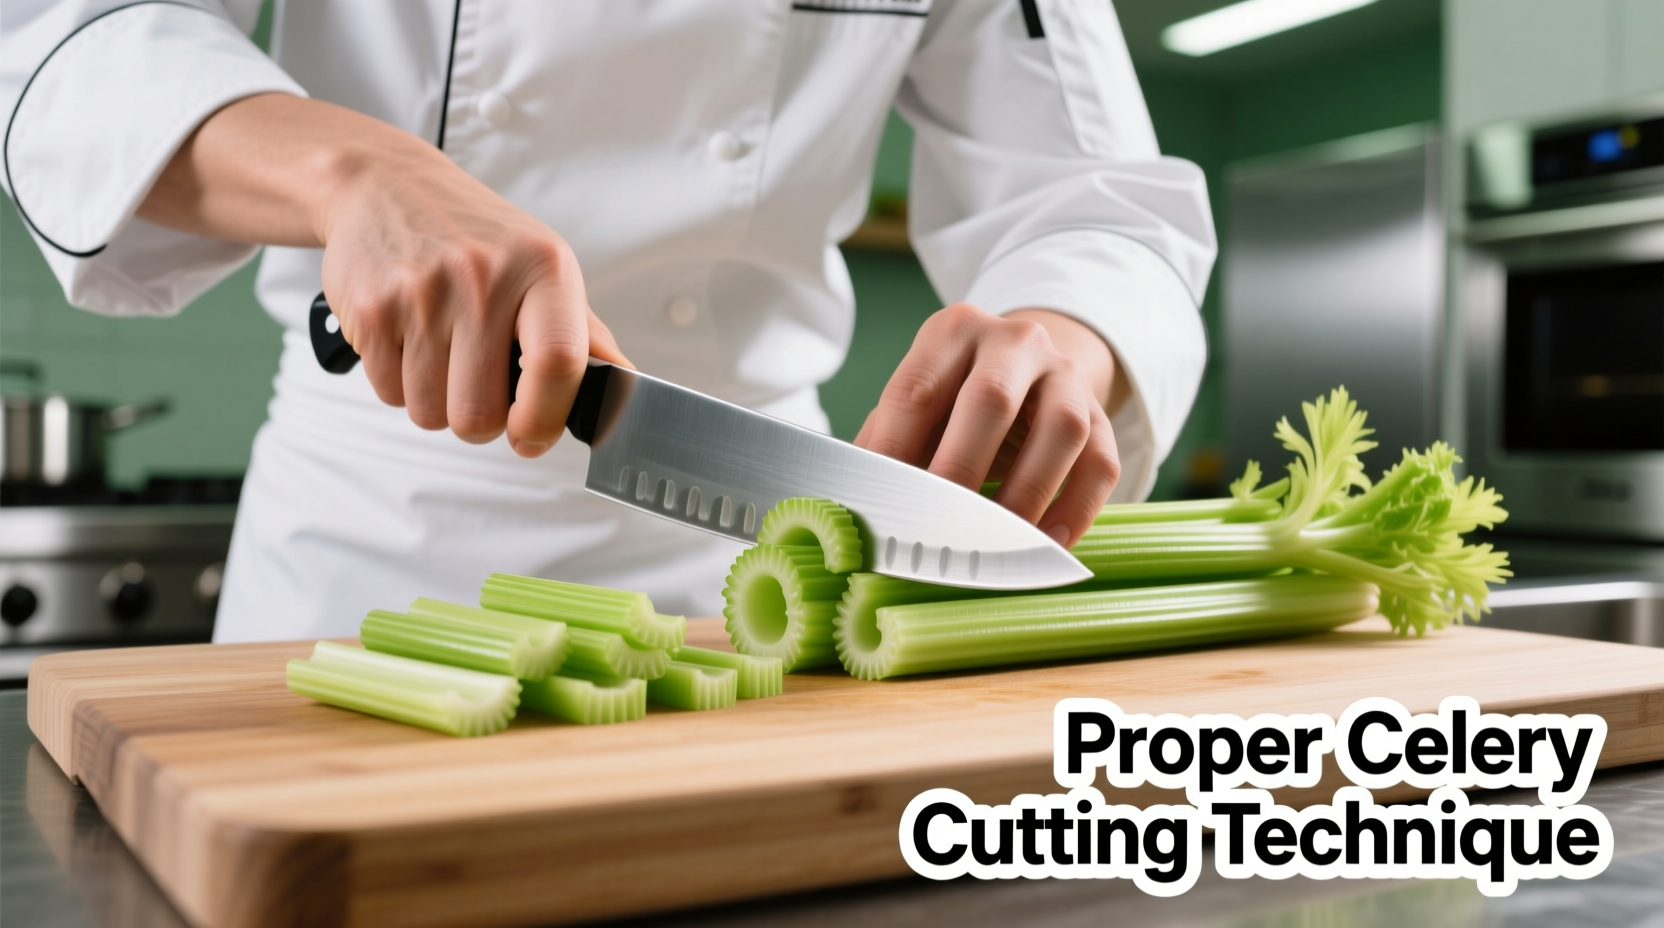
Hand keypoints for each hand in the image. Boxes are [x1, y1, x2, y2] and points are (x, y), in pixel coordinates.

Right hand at [139, 94, 628, 455]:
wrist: (388, 186)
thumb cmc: (477, 236)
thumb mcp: (543, 268)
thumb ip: (585, 336)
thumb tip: (622, 393)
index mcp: (542, 268)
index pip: (557, 363)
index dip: (545, 418)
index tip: (531, 435)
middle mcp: (483, 278)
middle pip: (480, 414)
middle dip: (479, 421)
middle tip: (479, 387)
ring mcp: (421, 293)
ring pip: (431, 414)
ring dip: (437, 402)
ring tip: (442, 352)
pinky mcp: (370, 310)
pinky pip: (389, 395)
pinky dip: (400, 384)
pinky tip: (410, 340)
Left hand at [854, 304, 1125, 546]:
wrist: (1029, 369)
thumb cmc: (954, 400)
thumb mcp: (915, 406)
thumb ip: (885, 446)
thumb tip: (851, 507)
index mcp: (952, 332)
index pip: (916, 390)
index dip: (894, 450)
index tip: (882, 506)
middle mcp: (1014, 342)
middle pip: (991, 399)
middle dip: (961, 469)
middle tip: (939, 527)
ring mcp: (1065, 375)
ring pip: (1062, 428)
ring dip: (1027, 493)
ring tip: (998, 543)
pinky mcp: (1101, 415)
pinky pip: (1101, 462)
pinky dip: (1077, 508)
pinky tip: (1049, 543)